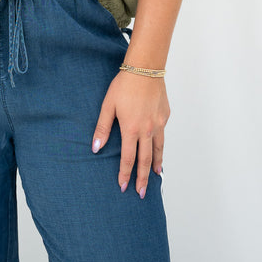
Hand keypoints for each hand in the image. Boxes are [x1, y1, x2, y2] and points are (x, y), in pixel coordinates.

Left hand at [91, 72, 169, 196]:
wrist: (145, 68)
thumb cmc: (124, 85)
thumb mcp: (108, 105)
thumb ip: (102, 128)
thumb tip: (96, 148)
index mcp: (131, 129)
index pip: (128, 159)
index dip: (125, 174)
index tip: (123, 186)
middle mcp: (147, 130)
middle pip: (146, 160)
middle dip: (143, 179)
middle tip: (142, 193)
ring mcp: (158, 124)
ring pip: (158, 150)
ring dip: (156, 165)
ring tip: (157, 177)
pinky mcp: (165, 116)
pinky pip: (162, 135)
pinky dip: (161, 146)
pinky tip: (158, 149)